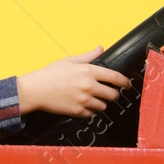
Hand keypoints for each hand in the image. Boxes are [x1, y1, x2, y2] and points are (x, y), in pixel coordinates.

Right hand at [17, 46, 132, 117]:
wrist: (35, 90)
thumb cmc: (50, 74)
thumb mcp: (70, 60)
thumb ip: (88, 56)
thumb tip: (100, 48)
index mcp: (88, 71)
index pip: (115, 78)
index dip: (125, 82)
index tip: (127, 85)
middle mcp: (89, 86)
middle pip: (113, 95)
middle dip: (114, 95)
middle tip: (110, 94)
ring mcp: (84, 100)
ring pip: (103, 106)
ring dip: (101, 103)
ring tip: (93, 99)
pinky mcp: (78, 112)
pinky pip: (92, 114)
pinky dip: (91, 111)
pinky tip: (84, 105)